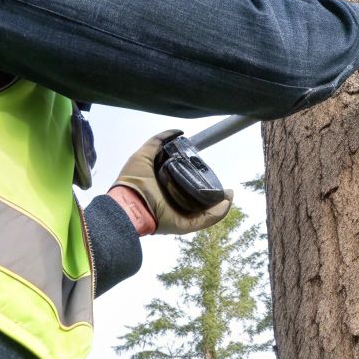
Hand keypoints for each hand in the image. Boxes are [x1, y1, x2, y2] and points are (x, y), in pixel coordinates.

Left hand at [113, 130, 233, 234]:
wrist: (129, 204)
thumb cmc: (135, 180)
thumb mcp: (144, 155)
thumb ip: (158, 142)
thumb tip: (178, 132)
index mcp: (164, 188)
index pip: (185, 183)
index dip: (197, 175)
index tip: (207, 167)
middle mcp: (173, 203)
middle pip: (198, 198)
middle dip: (213, 192)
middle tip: (224, 185)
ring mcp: (180, 215)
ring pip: (205, 211)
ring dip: (220, 203)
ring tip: (230, 194)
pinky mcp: (184, 225)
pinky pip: (205, 220)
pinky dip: (219, 213)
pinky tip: (227, 201)